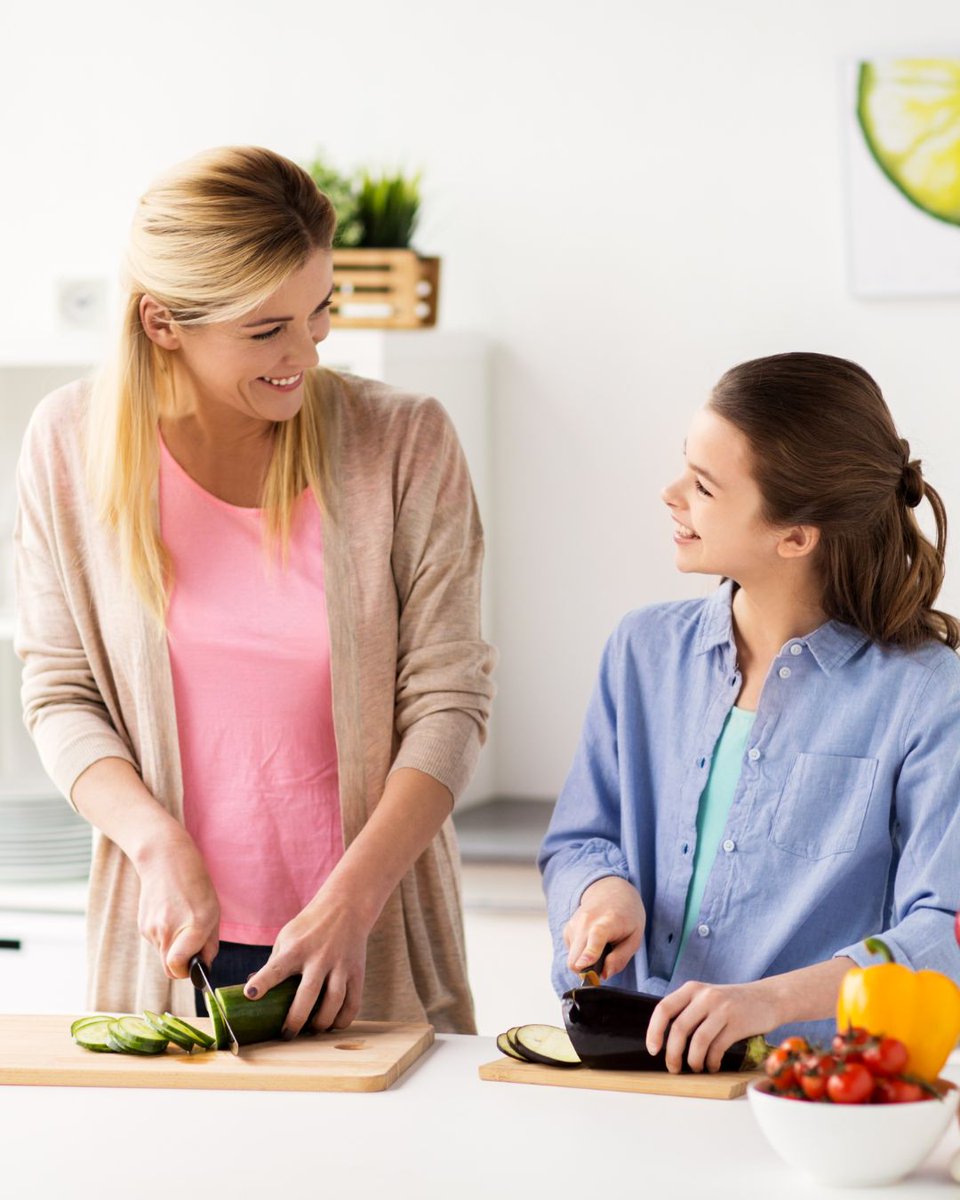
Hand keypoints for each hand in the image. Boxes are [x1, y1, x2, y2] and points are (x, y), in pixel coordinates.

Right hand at [135, 829, 219, 980]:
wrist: (165, 860)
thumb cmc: (195, 884)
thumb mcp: (214, 911)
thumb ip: (209, 944)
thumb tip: (204, 966)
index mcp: (194, 926)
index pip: (178, 967)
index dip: (186, 972)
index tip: (194, 964)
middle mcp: (169, 930)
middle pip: (170, 967)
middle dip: (182, 963)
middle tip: (192, 943)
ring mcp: (152, 928)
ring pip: (163, 955)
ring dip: (174, 947)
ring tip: (181, 921)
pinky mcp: (142, 926)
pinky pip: (156, 942)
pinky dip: (164, 936)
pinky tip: (170, 915)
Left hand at [243, 887, 371, 1035]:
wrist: (346, 907)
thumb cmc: (310, 926)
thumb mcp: (287, 937)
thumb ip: (274, 963)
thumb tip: (253, 992)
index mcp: (296, 948)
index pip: (276, 967)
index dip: (262, 982)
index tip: (250, 995)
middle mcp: (319, 957)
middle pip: (308, 994)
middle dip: (296, 1020)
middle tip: (287, 1035)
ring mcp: (340, 965)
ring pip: (334, 1002)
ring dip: (321, 1023)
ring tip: (312, 1031)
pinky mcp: (357, 971)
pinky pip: (353, 1003)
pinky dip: (343, 1020)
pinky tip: (333, 1025)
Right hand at [563, 876, 645, 978]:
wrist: (611, 890)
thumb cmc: (626, 916)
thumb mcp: (634, 938)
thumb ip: (620, 958)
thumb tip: (604, 975)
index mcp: (607, 922)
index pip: (595, 938)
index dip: (588, 954)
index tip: (583, 966)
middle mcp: (586, 921)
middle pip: (576, 958)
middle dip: (586, 971)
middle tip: (602, 967)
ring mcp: (574, 924)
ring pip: (573, 959)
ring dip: (585, 961)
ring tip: (601, 947)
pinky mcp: (567, 929)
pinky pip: (571, 953)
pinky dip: (581, 954)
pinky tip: (592, 942)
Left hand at [646, 979, 778, 1072]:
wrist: (768, 997)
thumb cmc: (732, 1002)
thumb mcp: (706, 997)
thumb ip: (688, 1010)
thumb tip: (665, 1039)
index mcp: (692, 988)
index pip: (664, 1008)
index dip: (654, 1031)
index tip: (653, 1049)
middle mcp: (705, 996)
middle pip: (679, 1028)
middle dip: (673, 1053)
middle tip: (673, 1068)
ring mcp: (722, 1008)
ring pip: (698, 1041)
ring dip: (693, 1061)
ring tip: (695, 1068)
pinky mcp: (737, 1023)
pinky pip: (717, 1048)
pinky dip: (711, 1062)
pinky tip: (712, 1066)